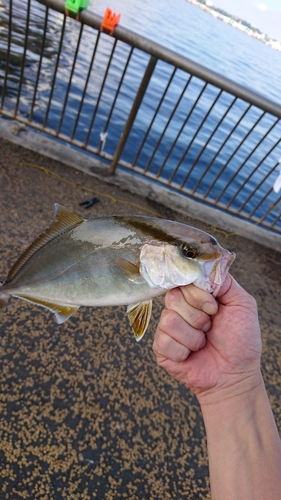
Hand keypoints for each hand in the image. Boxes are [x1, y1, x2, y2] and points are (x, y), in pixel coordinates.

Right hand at [153, 274, 261, 404]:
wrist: (236, 375)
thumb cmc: (240, 342)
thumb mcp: (242, 304)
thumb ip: (225, 282)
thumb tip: (205, 268)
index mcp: (196, 297)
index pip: (183, 281)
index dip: (197, 295)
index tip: (213, 308)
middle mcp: (180, 309)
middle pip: (173, 298)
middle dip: (197, 317)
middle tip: (210, 328)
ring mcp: (168, 329)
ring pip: (169, 321)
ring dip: (193, 336)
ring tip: (203, 343)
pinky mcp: (161, 349)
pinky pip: (164, 341)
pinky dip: (183, 350)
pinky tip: (192, 355)